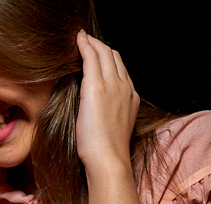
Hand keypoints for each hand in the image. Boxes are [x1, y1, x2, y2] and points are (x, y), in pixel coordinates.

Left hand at [75, 30, 139, 171]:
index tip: (99, 54)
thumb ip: (110, 113)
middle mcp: (125, 87)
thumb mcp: (115, 128)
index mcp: (131, 97)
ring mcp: (112, 85)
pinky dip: (85, 45)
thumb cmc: (107, 152)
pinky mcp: (96, 86)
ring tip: (82, 38)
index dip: (109, 58)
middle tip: (88, 40)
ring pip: (104, 53)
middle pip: (114, 56)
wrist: (108, 159)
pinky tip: (78, 39)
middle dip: (101, 46)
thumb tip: (97, 110)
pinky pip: (91, 58)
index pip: (121, 69)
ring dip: (92, 42)